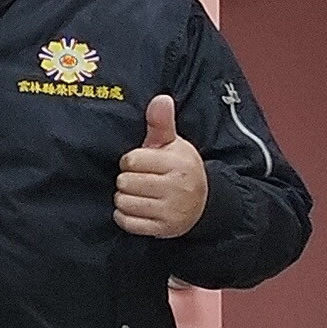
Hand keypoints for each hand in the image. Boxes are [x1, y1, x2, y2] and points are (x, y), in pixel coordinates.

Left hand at [116, 93, 209, 240]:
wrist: (203, 202)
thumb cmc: (178, 168)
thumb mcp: (172, 144)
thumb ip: (161, 122)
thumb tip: (161, 98)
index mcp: (178, 163)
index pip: (130, 160)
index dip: (131, 161)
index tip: (143, 163)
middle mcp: (177, 188)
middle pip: (124, 181)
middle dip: (128, 180)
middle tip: (142, 180)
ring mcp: (171, 211)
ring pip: (123, 202)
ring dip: (125, 198)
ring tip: (141, 194)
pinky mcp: (163, 229)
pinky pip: (127, 222)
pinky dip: (126, 216)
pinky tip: (138, 209)